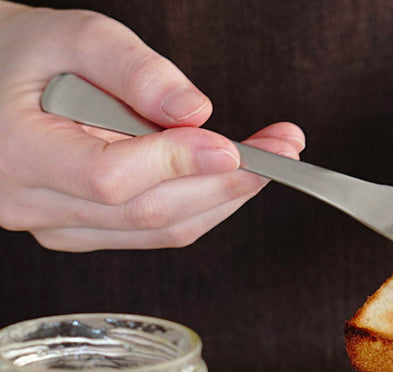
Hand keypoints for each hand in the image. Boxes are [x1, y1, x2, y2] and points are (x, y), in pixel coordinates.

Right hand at [0, 2, 304, 250]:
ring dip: (224, 198)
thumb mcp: (66, 35)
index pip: (113, 180)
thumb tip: (195, 112)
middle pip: (150, 213)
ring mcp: (59, 229)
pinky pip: (153, 231)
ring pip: (160, 230)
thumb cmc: (14, 54)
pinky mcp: (82, 234)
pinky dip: (200, 206)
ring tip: (271, 160)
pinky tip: (228, 177)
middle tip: (285, 151)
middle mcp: (35, 206)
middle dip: (228, 184)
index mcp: (19, 155)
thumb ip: (130, 67)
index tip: (234, 146)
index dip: (179, 164)